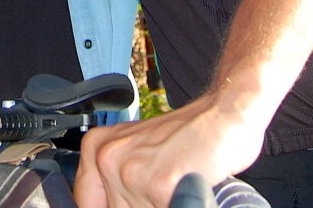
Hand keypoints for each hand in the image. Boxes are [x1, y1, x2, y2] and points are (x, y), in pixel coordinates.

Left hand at [73, 93, 264, 207]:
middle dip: (141, 205)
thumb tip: (108, 205)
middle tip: (162, 186)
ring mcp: (131, 172)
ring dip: (159, 205)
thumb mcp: (139, 153)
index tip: (133, 199)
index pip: (86, 201)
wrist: (225, 113)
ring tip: (174, 182)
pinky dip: (180, 202)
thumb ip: (117, 183)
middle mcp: (108, 158)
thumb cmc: (188, 136)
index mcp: (96, 147)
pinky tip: (186, 185)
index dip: (110, 205)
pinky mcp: (159, 186)